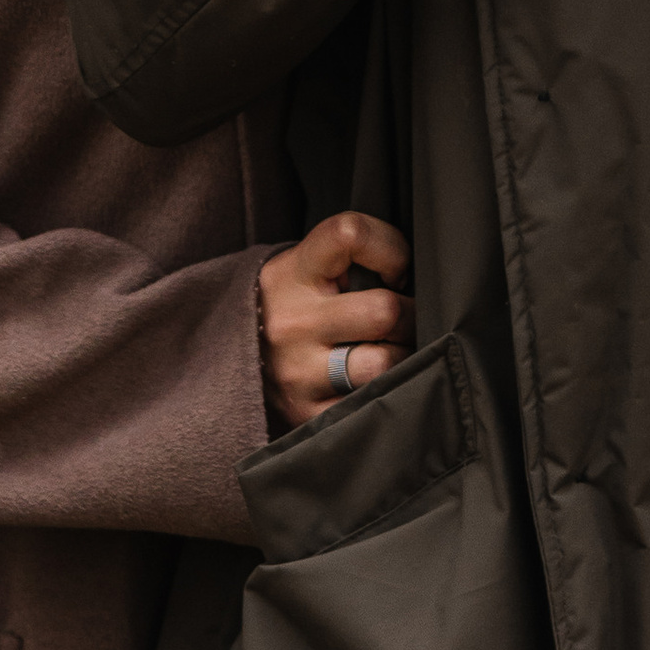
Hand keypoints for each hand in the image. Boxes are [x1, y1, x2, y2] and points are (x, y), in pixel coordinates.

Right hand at [257, 210, 412, 427]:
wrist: (232, 356)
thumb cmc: (293, 302)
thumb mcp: (308, 265)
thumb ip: (354, 258)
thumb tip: (417, 274)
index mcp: (292, 272)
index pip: (350, 234)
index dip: (391, 248)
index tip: (396, 270)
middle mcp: (292, 321)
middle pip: (385, 311)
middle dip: (410, 314)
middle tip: (404, 317)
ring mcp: (297, 373)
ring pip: (384, 365)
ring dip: (401, 358)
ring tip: (391, 349)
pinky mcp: (306, 415)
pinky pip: (370, 406)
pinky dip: (381, 393)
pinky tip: (371, 382)